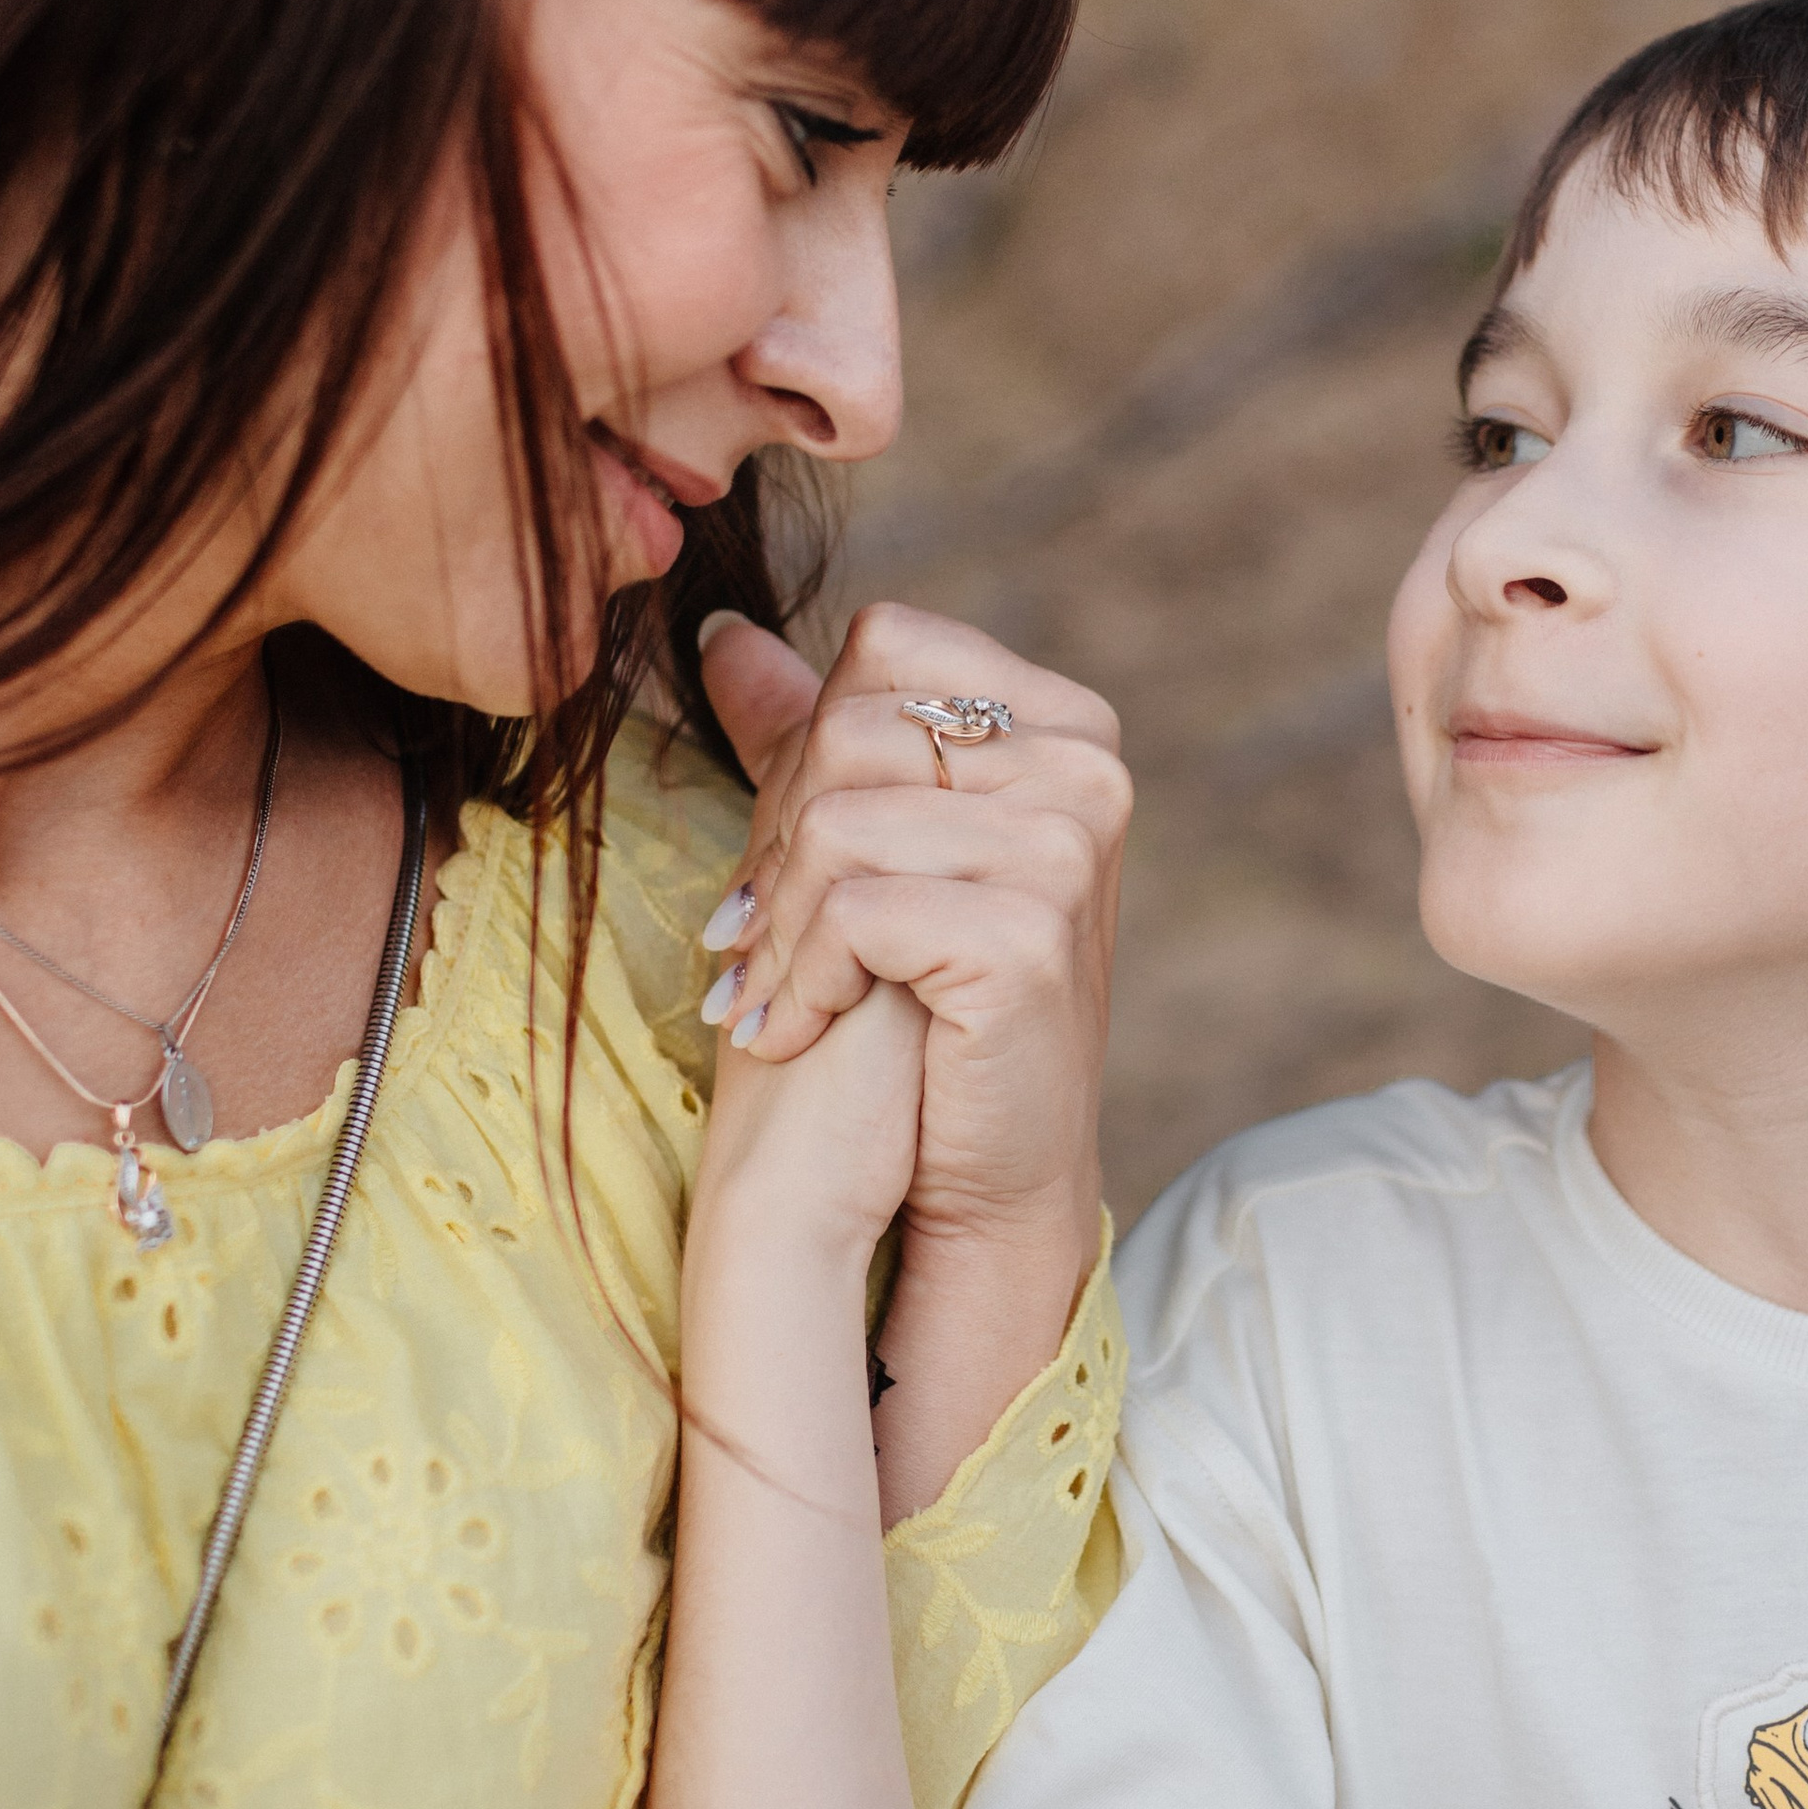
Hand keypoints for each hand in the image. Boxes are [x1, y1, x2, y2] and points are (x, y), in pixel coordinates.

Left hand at [695, 602, 1127, 1283]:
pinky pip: (853, 907)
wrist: (987, 1175)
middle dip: (776, 847)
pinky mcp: (1029, 935)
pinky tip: (804, 1029)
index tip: (788, 862)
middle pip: (848, 729)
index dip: (806, 749)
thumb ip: (809, 737)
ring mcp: (1070, 847)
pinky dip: (804, 976)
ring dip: (776, 925)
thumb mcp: (869, 852)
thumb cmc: (923, 1010)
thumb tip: (719, 634)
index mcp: (1066, 722)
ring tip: (770, 994)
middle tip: (754, 944)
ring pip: (836, 819)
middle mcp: (1088, 766)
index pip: (885, 645)